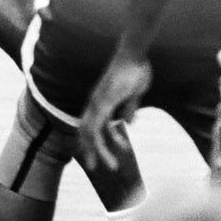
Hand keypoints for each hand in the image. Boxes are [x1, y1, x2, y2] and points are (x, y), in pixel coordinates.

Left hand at [78, 52, 152, 171]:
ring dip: (100, 151)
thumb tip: (128, 122)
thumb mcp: (134, 94)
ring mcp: (98, 101)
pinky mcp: (105, 101)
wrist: (133, 53)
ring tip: (113, 166)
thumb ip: (130, 107)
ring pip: (91, 132)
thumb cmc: (135, 69)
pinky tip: (120, 147)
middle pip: (85, 132)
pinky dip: (106, 138)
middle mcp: (95, 102)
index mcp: (100, 101)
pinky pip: (98, 124)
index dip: (89, 141)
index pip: (89, 125)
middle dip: (88, 151)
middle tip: (94, 168)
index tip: (95, 156)